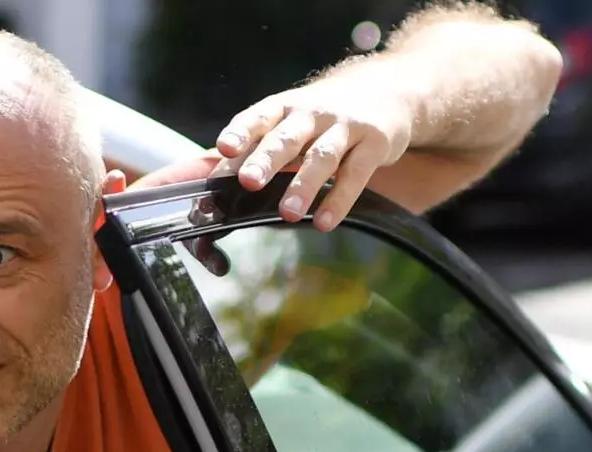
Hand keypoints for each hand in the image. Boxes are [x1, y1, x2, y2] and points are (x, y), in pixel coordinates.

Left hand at [215, 78, 413, 230]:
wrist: (388, 89)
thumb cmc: (320, 115)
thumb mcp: (286, 121)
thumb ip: (250, 150)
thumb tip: (202, 182)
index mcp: (283, 107)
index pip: (258, 117)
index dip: (241, 132)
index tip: (224, 149)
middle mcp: (312, 113)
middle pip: (286, 136)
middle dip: (266, 158)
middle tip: (248, 181)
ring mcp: (345, 126)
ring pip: (321, 157)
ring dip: (304, 185)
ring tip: (288, 214)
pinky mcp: (374, 143)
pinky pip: (356, 174)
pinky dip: (340, 200)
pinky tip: (325, 222)